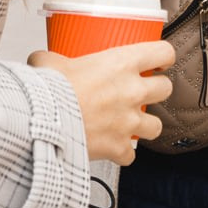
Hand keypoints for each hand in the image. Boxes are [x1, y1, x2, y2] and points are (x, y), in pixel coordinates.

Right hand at [30, 41, 175, 164]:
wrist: (41, 124)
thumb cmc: (49, 92)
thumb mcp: (49, 63)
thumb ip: (52, 59)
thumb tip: (43, 60)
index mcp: (121, 63)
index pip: (162, 52)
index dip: (163, 56)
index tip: (159, 61)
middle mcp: (132, 91)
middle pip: (165, 89)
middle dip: (156, 90)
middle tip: (143, 92)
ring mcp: (129, 121)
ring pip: (156, 125)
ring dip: (146, 125)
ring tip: (132, 124)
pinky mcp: (118, 147)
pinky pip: (130, 155)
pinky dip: (122, 153)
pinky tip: (112, 147)